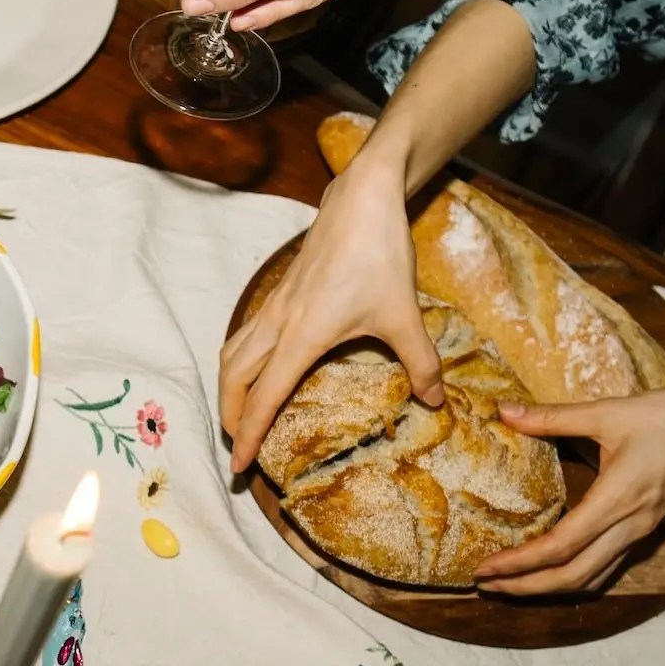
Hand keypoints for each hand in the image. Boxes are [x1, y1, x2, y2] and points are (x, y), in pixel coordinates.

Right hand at [218, 158, 437, 470]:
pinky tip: (258, 368)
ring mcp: (275, 305)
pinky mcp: (281, 293)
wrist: (361, 199)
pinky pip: (246, 335)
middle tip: (238, 446)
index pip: (266, 396)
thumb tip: (435, 400)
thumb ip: (420, 361)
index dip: (250, 435)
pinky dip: (240, 362)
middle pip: (234, 378)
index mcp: (303, 336)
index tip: (240, 466)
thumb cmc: (379, 253)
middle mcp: (279, 323)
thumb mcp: (405, 313)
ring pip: (233, 354)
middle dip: (230, 416)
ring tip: (238, 413)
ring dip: (229, 388)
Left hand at [475, 390, 664, 594]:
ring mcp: (640, 532)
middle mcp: (629, 526)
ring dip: (548, 587)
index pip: (561, 547)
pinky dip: (575, 576)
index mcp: (616, 500)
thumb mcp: (613, 411)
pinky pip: (607, 567)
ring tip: (510, 584)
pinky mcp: (647, 529)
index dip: (520, 563)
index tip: (485, 568)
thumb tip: (504, 411)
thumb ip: (554, 417)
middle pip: (573, 577)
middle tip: (484, 586)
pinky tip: (552, 570)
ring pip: (591, 578)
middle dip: (526, 587)